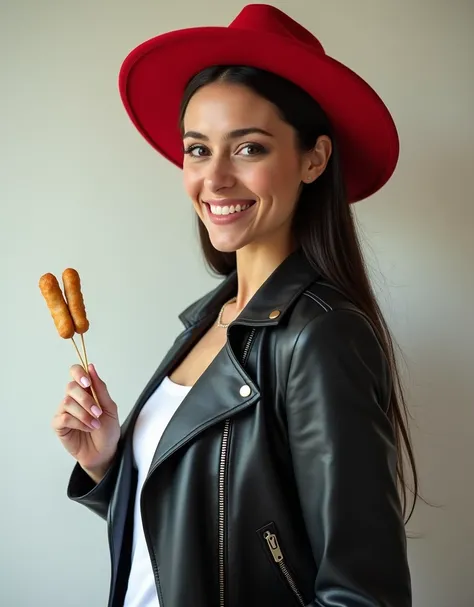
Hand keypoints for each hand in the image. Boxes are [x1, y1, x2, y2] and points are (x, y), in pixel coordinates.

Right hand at [52, 363, 119, 482]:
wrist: (105, 452)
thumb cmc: (108, 430)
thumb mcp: (109, 407)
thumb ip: (100, 388)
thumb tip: (92, 367)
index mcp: (86, 390)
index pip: (76, 372)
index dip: (79, 373)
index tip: (87, 382)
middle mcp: (74, 398)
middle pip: (71, 386)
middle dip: (86, 399)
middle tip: (98, 412)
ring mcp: (65, 411)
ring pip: (67, 402)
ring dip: (84, 414)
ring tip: (95, 424)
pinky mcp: (59, 425)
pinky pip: (63, 418)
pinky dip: (78, 423)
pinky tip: (86, 428)